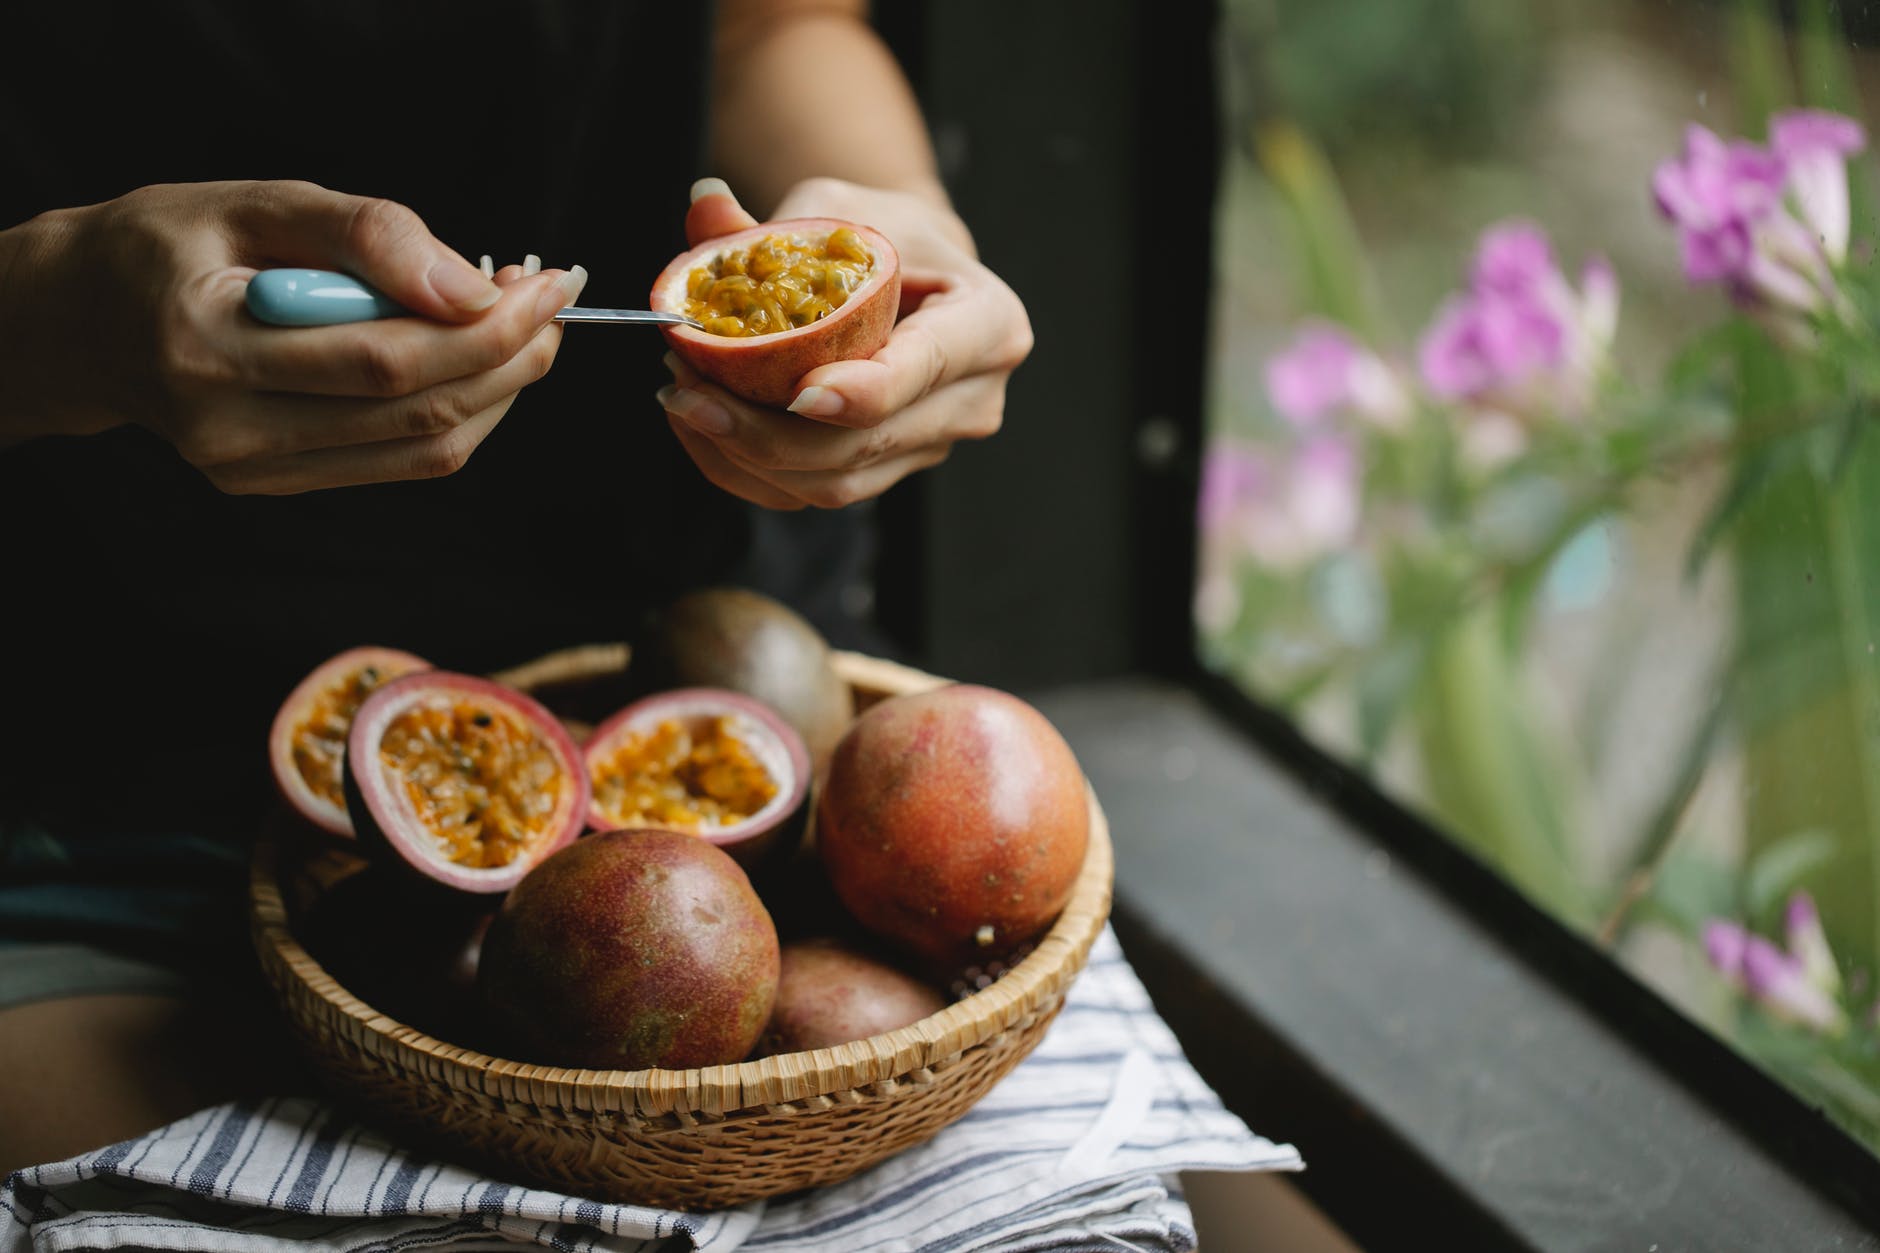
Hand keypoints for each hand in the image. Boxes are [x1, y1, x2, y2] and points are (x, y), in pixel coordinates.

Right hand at [0, 180, 585, 492]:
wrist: (87, 320)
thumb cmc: (171, 247)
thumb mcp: (255, 203)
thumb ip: (365, 235)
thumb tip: (473, 287)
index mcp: (210, 346)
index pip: (386, 360)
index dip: (486, 327)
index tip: (545, 281)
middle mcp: (229, 428)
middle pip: (418, 413)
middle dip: (509, 356)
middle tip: (551, 300)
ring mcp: (253, 470)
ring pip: (424, 450)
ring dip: (498, 389)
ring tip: (523, 325)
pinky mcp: (278, 485)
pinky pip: (401, 462)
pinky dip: (461, 413)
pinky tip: (475, 360)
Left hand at [657, 177, 1031, 509]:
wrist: (909, 273)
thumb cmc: (884, 234)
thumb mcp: (836, 208)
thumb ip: (771, 224)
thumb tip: (704, 209)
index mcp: (989, 325)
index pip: (926, 368)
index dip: (865, 391)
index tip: (799, 394)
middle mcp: (972, 400)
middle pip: (868, 443)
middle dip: (769, 431)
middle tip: (687, 388)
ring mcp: (932, 447)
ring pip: (835, 483)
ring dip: (747, 455)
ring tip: (683, 398)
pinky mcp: (888, 473)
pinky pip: (810, 495)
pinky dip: (746, 471)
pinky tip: (700, 429)